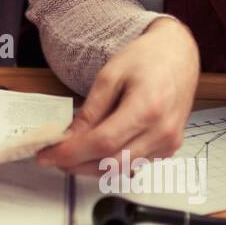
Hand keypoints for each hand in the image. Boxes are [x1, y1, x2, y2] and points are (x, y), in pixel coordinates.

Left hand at [36, 17, 198, 175]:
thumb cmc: (146, 58)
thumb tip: (68, 137)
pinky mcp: (169, 148)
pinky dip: (110, 162)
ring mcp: (168, 143)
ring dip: (91, 166)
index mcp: (148, 108)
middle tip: (52, 156)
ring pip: (121, 169)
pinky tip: (96, 150)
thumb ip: (90, 110)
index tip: (47, 155)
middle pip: (111, 163)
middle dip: (76, 164)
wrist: (178, 55)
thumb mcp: (110, 75)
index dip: (72, 153)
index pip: (103, 143)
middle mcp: (162, 132)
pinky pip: (134, 164)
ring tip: (70, 153)